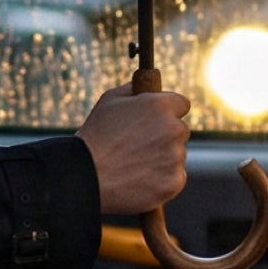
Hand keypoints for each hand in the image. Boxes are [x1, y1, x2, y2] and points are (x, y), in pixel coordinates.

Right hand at [79, 83, 189, 214]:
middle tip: (140, 146)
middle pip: (180, 131)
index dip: (168, 112)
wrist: (85, 176)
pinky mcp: (174, 182)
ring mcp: (175, 157)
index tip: (157, 121)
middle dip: (165, 136)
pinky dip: (162, 180)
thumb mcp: (110, 100)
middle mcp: (173, 129)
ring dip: (163, 159)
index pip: (181, 104)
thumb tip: (146, 86)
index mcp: (161, 106)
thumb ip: (135, 90)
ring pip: (177, 156)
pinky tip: (140, 179)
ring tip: (134, 165)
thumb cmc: (95, 136)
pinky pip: (175, 178)